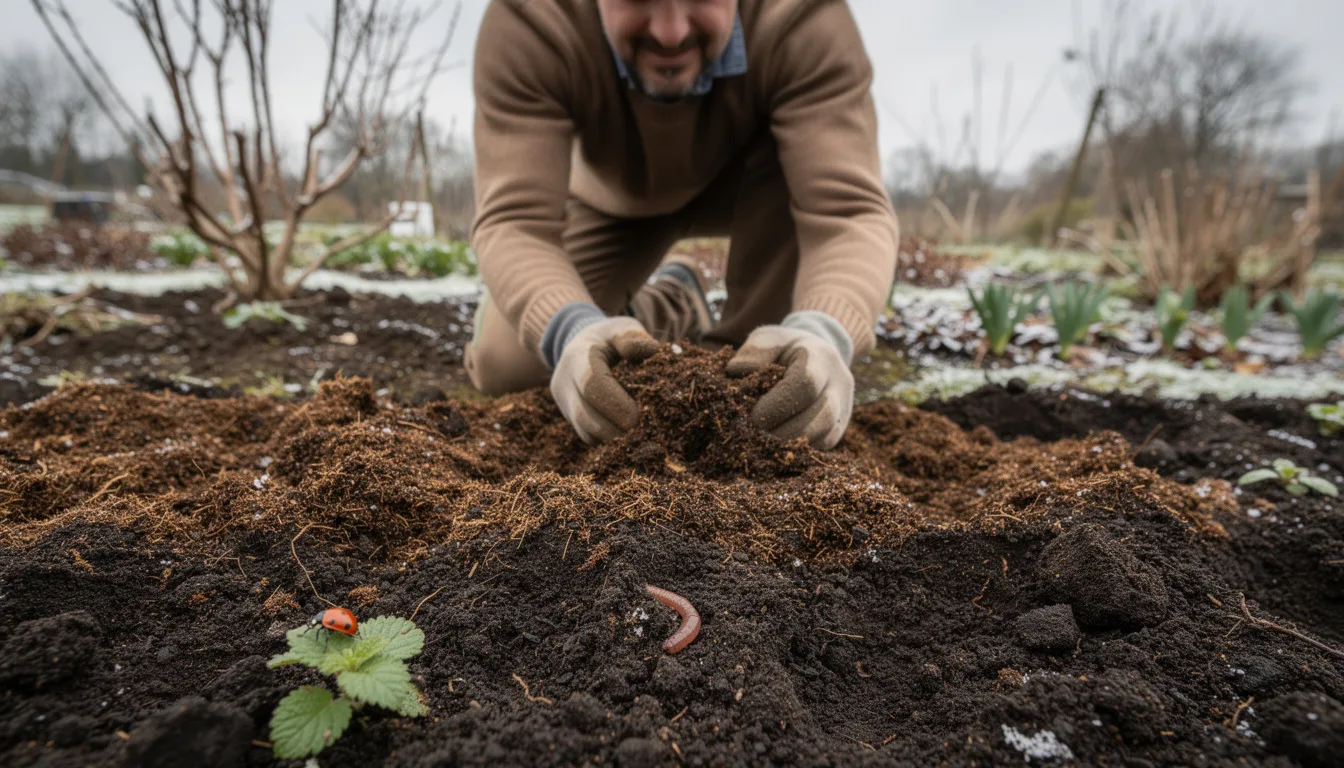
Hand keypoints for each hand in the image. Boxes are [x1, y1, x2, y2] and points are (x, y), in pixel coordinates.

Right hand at [550, 316, 659, 442]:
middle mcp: (564, 381)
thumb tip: (653, 351)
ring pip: (584, 430)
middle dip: (615, 428)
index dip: (616, 404)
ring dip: (612, 437)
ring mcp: (564, 402)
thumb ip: (634, 338)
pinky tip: (627, 433)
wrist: (583, 345)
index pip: (592, 385)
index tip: (640, 416)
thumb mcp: (623, 328)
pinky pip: (587, 436)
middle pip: (584, 415)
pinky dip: (608, 439)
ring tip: (638, 435)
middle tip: (643, 432)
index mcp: (578, 356)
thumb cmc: (610, 338)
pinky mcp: (569, 416)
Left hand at [725, 314, 853, 448]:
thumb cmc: (783, 348)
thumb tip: (737, 372)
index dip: (779, 404)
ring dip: (792, 443)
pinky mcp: (840, 426)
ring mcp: (844, 406)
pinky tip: (776, 447)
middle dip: (785, 430)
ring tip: (763, 444)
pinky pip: (824, 444)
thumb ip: (754, 352)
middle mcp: (839, 382)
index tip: (753, 416)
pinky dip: (799, 449)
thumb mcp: (767, 339)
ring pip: (826, 434)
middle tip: (755, 436)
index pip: (806, 383)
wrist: (814, 354)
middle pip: (822, 415)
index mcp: (820, 357)